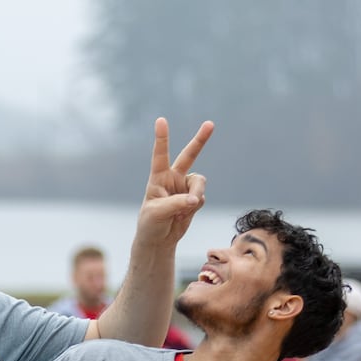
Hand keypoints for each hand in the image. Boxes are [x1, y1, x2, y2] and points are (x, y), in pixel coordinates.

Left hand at [135, 117, 212, 247]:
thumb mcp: (157, 213)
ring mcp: (184, 188)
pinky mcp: (193, 199)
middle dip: (200, 140)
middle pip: (189, 155)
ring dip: (197, 194)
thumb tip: (195, 199)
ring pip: (200, 183)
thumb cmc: (150, 224)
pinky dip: (195, 207)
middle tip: (210, 124)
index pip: (160, 155)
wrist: (159, 240)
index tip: (161, 120)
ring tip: (188, 208)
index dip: (162, 138)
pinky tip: (184, 215)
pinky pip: (201, 198)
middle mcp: (173, 179)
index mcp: (158, 178)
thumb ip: (176, 203)